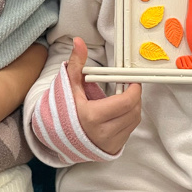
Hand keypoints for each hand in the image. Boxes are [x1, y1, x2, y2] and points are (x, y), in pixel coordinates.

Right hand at [66, 37, 141, 154]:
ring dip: (133, 107)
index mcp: (92, 117)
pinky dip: (129, 119)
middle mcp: (103, 133)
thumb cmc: (64, 110)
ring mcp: (109, 143)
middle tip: (130, 86)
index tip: (133, 80)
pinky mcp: (112, 149)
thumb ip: (76, 63)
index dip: (134, 90)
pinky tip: (119, 111)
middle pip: (133, 112)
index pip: (125, 103)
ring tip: (124, 97)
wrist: (57, 137)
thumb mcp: (69, 86)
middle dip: (135, 97)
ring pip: (133, 122)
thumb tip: (79, 42)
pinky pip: (129, 131)